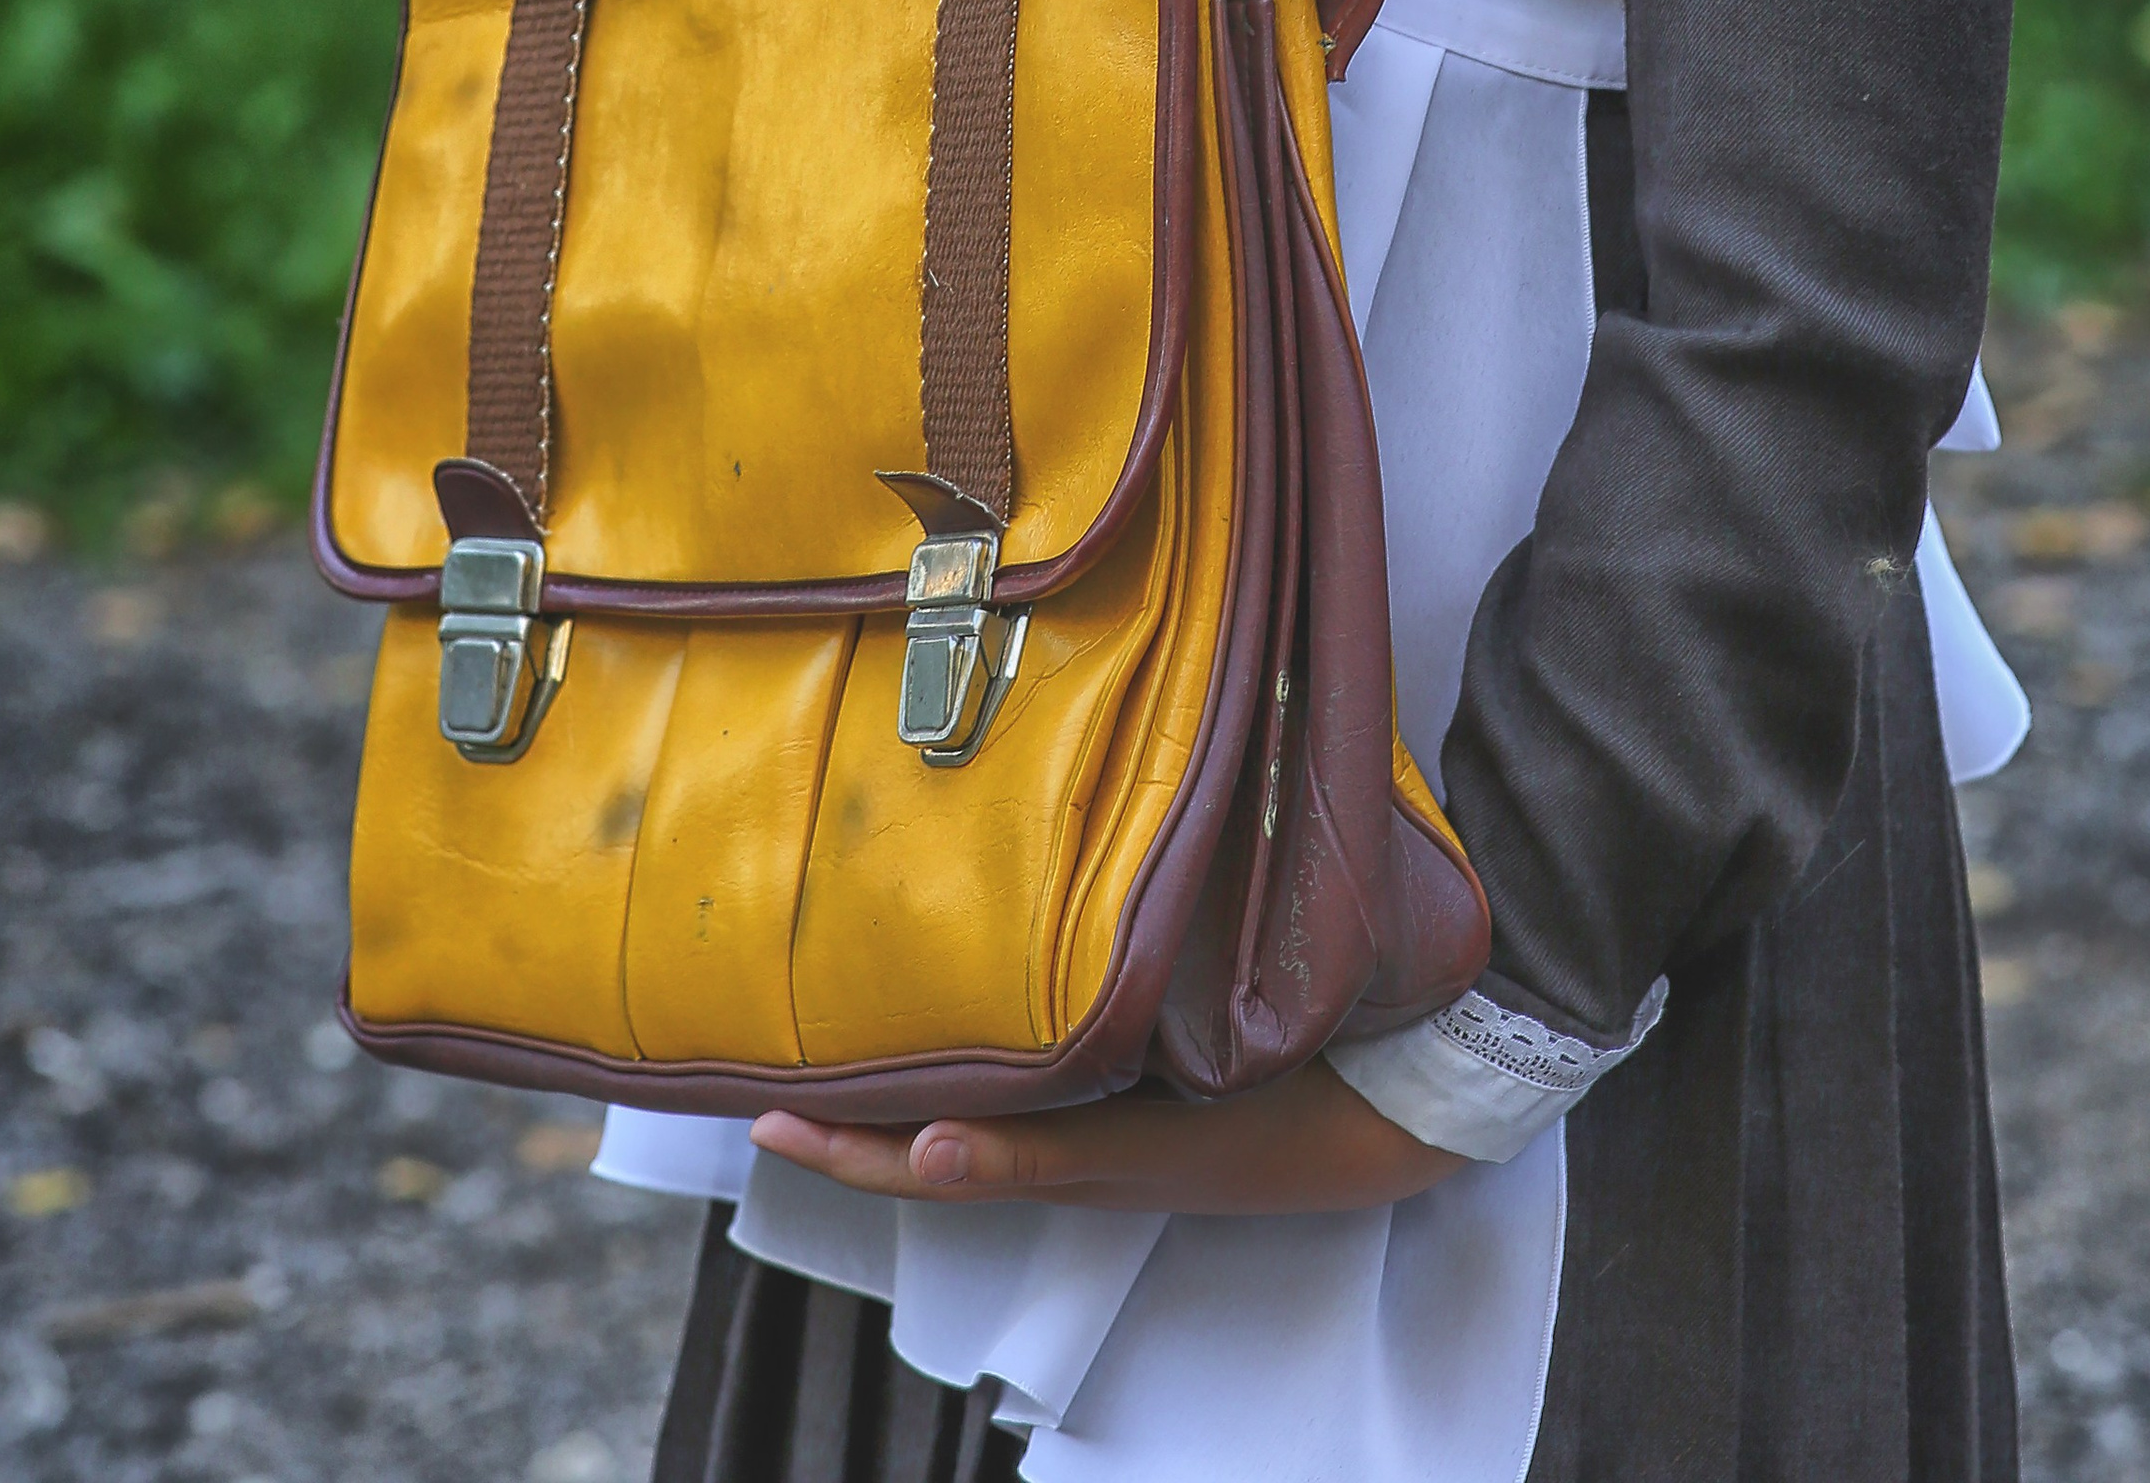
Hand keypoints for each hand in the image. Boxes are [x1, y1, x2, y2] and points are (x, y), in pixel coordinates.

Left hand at [747, 1061, 1461, 1216]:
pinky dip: (994, 1042)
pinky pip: (1050, 1061)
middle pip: (937, 1129)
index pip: (921, 1160)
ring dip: (915, 1069)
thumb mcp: (1152, 1149)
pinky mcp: (1155, 1065)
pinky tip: (981, 988)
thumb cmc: (1273, 1129)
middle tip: (764, 1055)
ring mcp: (1116, 1103)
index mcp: (1063, 1156)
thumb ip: (1043, 1152)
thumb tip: (919, 1149)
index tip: (754, 1113)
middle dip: (855, 1103)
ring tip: (849, 1011)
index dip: (840, 1145)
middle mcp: (1077, 1132)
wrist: (1395, 1103)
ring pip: (988, 1092)